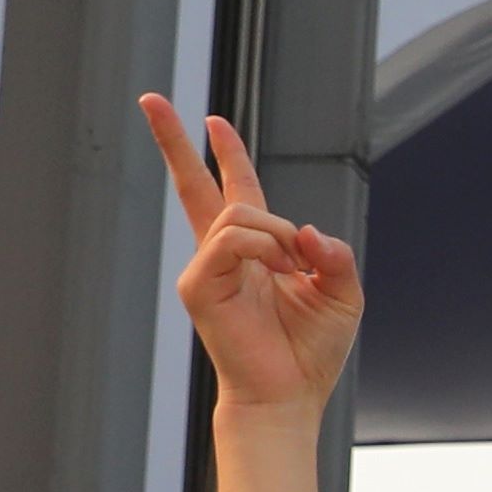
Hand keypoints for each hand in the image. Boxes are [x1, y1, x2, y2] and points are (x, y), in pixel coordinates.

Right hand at [139, 98, 358, 418]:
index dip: (226, 155)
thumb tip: (308, 230)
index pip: (236, 190)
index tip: (212, 120)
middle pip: (195, 185)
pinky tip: (282, 272)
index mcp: (256, 250)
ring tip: (296, 270)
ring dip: (281, 235)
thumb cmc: (312, 350)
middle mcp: (223, 253)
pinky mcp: (197, 284)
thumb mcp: (342, 291)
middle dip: (172, 139)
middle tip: (149, 97)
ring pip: (240, 212)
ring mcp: (206, 268)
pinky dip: (267, 248)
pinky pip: (233, 239)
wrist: (290, 394)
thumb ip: (334, 253)